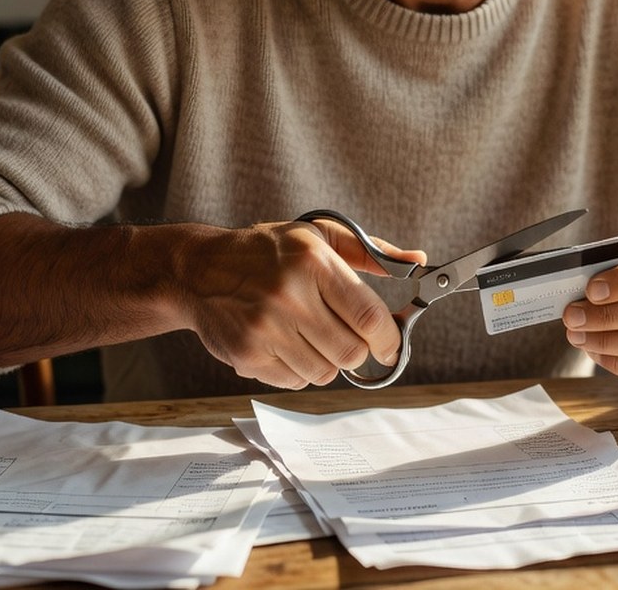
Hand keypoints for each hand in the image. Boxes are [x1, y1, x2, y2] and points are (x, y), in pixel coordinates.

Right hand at [176, 218, 424, 389]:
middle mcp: (289, 296)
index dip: (389, 339)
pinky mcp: (247, 355)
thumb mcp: (318, 235)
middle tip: (347, 336)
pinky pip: (295, 381)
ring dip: (328, 361)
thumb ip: (371, 252)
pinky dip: (299, 369)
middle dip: (358, 351)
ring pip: (325, 373)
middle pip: (351, 353)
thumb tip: (418, 261)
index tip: (390, 344)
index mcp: (313, 263)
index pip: (368, 317)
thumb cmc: (267, 251)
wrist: (199, 270)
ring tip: (310, 335)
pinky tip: (286, 343)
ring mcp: (265, 329)